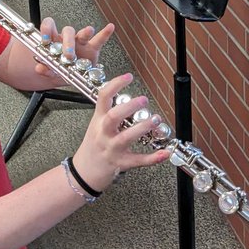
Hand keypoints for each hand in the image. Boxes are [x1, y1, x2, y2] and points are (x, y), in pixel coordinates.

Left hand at [33, 18, 114, 81]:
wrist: (69, 76)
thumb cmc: (59, 68)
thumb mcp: (50, 71)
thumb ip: (45, 69)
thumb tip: (39, 68)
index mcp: (55, 40)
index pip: (49, 26)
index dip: (47, 29)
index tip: (46, 39)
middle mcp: (67, 39)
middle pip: (68, 31)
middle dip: (68, 42)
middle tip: (68, 54)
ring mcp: (80, 43)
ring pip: (82, 34)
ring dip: (85, 32)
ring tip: (88, 32)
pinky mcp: (92, 49)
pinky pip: (99, 40)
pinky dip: (104, 34)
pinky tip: (110, 27)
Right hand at [71, 74, 171, 193]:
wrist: (84, 172)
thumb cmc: (93, 146)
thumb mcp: (96, 125)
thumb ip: (109, 112)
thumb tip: (129, 98)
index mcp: (98, 120)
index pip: (103, 97)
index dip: (115, 84)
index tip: (128, 76)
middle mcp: (103, 133)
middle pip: (113, 117)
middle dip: (129, 107)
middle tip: (143, 100)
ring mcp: (112, 149)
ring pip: (126, 138)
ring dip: (142, 128)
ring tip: (155, 120)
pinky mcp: (121, 163)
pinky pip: (138, 161)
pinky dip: (153, 158)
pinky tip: (165, 152)